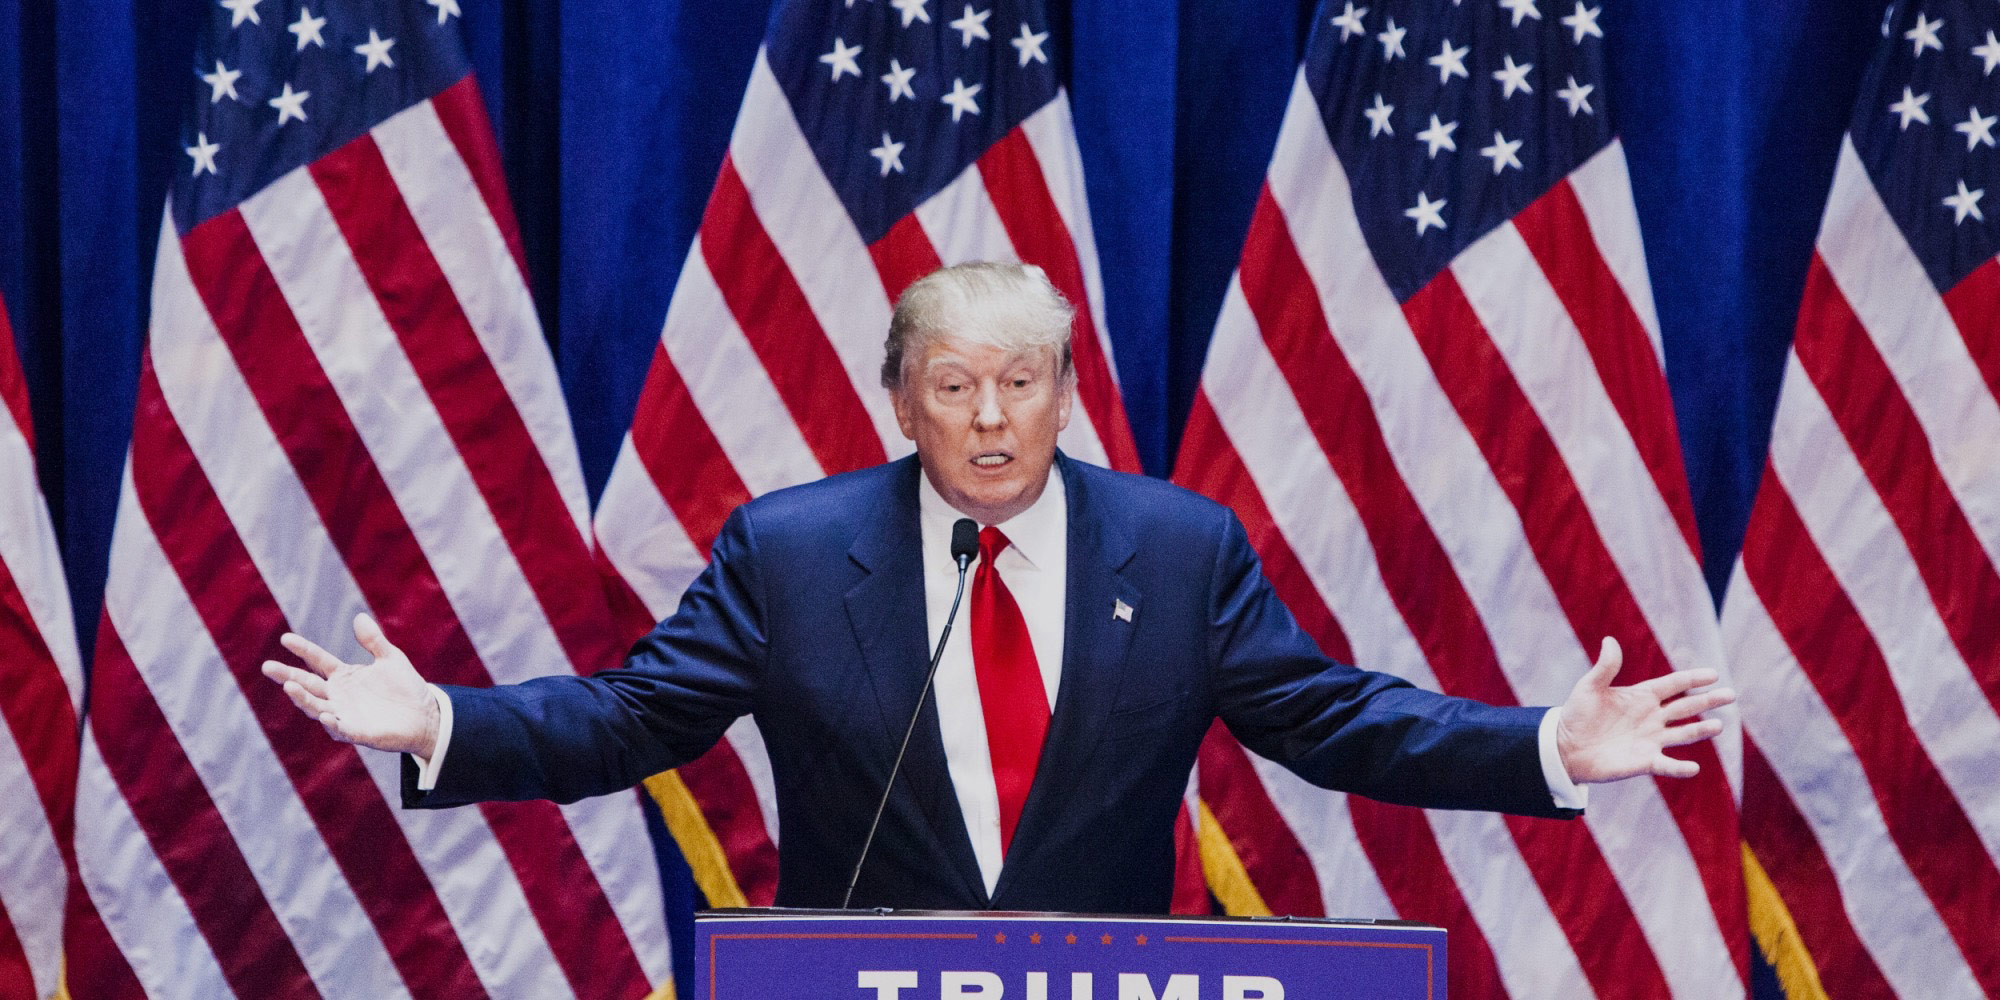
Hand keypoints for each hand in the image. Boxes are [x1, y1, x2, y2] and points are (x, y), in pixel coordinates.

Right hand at [260, 613, 439, 758]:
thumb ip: (374, 641)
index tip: (285, 638)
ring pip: (316, 707)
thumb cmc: (406, 688)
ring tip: (290, 686)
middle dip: (288, 675)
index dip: (303, 649)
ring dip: (303, 698)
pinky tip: (325, 715)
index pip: (317, 660)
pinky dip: (331, 723)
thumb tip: (359, 617)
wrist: (426, 716)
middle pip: (307, 684)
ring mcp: (345, 714)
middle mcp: (338, 695)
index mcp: (344, 676)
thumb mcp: (391, 658)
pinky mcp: (357, 732)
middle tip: (267, 666)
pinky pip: (340, 729)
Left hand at [1556, 637, 1735, 782]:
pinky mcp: (1644, 762)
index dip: (1692, 679)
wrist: (1565, 748)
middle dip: (1707, 701)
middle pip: (1686, 707)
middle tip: (1730, 695)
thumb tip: (1610, 641)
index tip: (1713, 675)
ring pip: (1683, 734)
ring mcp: (1651, 740)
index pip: (1674, 685)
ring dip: (1701, 731)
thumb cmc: (1577, 715)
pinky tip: (1693, 767)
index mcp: (1642, 696)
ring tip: (1719, 725)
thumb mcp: (1589, 688)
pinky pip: (1666, 765)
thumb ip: (1604, 667)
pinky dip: (1679, 767)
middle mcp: (1652, 717)